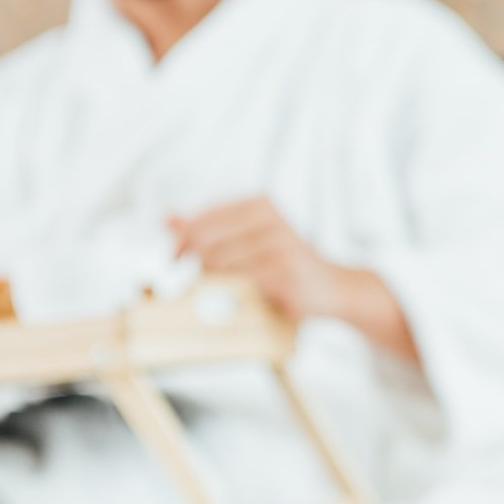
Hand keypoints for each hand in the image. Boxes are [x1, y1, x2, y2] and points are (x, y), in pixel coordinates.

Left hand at [169, 198, 342, 322]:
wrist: (334, 288)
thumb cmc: (286, 266)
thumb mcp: (249, 239)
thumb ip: (211, 229)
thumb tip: (168, 219)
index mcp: (259, 204)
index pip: (203, 218)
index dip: (182, 242)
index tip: (172, 261)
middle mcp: (269, 218)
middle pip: (207, 241)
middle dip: (193, 265)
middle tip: (191, 282)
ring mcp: (278, 244)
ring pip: (220, 264)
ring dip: (213, 283)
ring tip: (223, 292)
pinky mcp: (283, 271)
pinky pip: (240, 283)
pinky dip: (233, 294)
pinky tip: (242, 298)